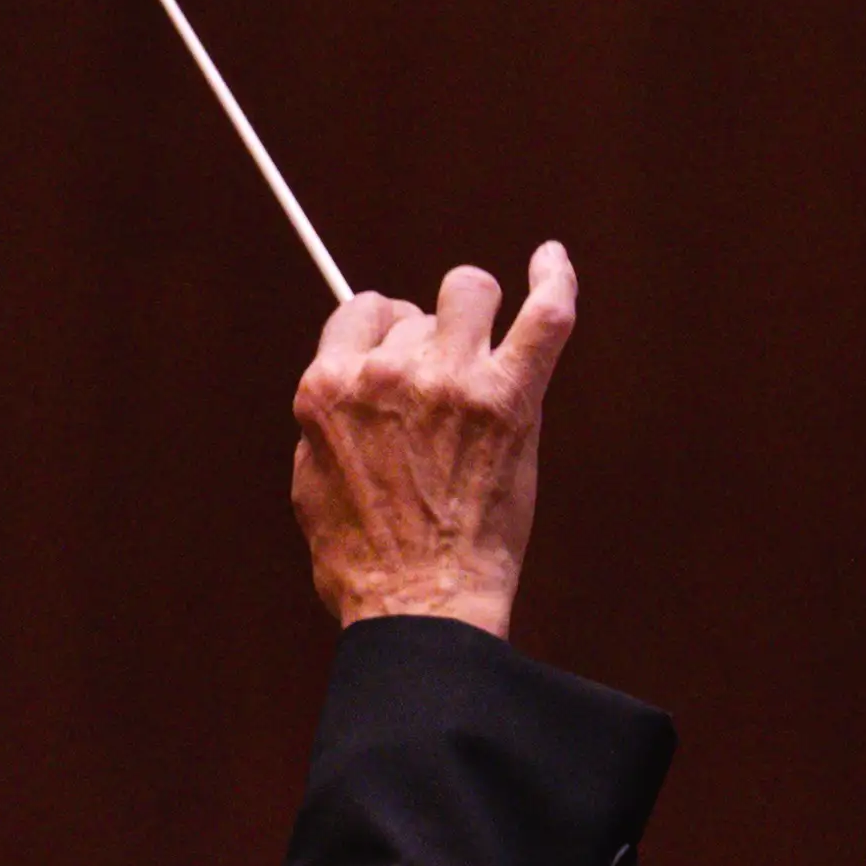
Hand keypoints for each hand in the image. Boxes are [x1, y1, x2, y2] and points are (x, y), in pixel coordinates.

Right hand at [289, 242, 575, 636]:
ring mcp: (452, 380)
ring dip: (474, 313)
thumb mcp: (311, 482)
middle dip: (427, 342)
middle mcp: (387, 373)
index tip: (399, 355)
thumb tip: (344, 380)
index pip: (360, 313)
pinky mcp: (510, 398)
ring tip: (483, 351)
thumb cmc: (365, 561)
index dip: (383, 330)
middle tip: (441, 401)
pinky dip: (554, 278)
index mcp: (329, 389)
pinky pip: (545, 313)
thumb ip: (327, 421)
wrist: (422, 607)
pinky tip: (551, 258)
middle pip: (415, 313)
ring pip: (469, 292)